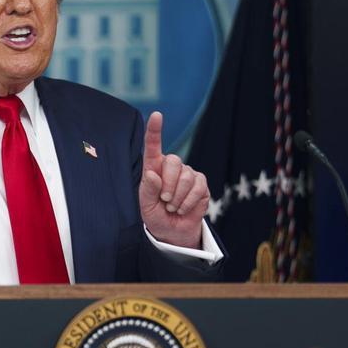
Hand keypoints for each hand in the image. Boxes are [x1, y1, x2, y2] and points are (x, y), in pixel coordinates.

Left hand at [139, 111, 208, 248]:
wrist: (173, 232)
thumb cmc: (156, 215)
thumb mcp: (146, 206)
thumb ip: (147, 190)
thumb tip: (152, 174)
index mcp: (154, 168)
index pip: (153, 146)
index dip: (155, 131)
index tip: (157, 115)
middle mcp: (171, 167)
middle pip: (173, 162)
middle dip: (168, 185)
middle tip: (165, 201)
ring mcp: (188, 173)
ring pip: (186, 177)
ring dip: (178, 197)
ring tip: (173, 207)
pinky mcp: (201, 183)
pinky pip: (197, 187)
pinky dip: (188, 201)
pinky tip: (183, 208)